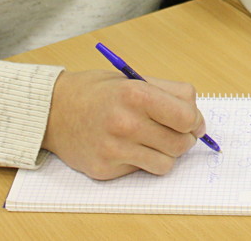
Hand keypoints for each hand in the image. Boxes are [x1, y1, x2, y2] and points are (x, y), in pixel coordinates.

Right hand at [42, 69, 206, 179]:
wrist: (54, 111)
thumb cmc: (97, 92)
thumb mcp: (133, 79)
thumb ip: (168, 92)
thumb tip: (196, 114)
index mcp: (136, 95)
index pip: (186, 117)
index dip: (195, 120)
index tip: (194, 122)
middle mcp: (125, 123)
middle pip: (180, 143)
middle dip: (184, 138)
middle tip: (176, 132)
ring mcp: (114, 149)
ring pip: (166, 163)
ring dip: (166, 153)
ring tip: (153, 140)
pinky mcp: (105, 169)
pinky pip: (143, 171)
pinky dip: (144, 161)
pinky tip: (131, 148)